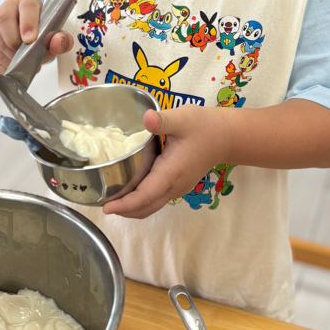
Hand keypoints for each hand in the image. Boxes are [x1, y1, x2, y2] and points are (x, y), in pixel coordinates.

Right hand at [0, 0, 71, 72]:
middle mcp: (6, 9)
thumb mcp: (52, 30)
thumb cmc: (37, 28)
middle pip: (4, 25)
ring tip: (24, 64)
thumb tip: (57, 42)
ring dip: (11, 58)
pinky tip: (14, 66)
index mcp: (26, 3)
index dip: (28, 23)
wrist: (16, 25)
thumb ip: (61, 37)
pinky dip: (4, 65)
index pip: (27, 8)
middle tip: (29, 57)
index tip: (30, 40)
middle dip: (17, 47)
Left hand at [102, 107, 223, 218]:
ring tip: (113, 198)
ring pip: (151, 206)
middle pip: (145, 208)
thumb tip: (146, 118)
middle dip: (124, 211)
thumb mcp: (183, 118)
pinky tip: (131, 188)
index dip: (124, 204)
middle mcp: (174, 186)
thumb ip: (163, 120)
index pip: (144, 196)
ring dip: (132, 207)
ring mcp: (178, 188)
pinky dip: (142, 200)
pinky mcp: (179, 184)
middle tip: (103, 203)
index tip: (106, 208)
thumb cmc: (204, 126)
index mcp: (171, 173)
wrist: (226, 137)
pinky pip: (157, 199)